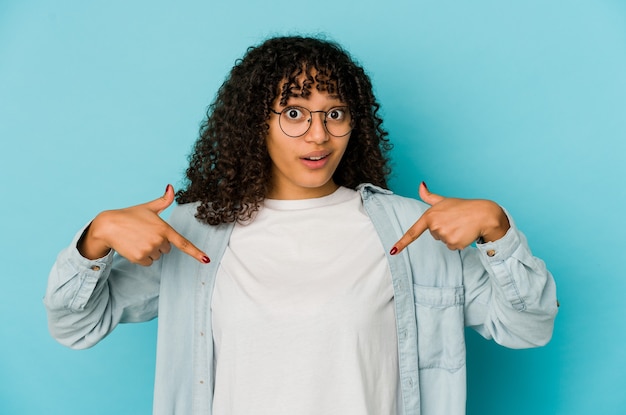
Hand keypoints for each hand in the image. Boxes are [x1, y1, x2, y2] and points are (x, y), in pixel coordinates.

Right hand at [78, 184, 209, 265]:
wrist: (108, 225)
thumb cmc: (130, 215)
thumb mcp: (149, 207)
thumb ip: (164, 200)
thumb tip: (171, 186)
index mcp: (164, 228)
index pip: (183, 243)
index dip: (196, 252)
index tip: (207, 259)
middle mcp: (159, 240)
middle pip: (167, 249)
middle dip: (158, 243)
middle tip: (144, 233)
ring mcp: (149, 249)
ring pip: (157, 256)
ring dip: (149, 250)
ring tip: (137, 239)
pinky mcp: (139, 258)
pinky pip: (148, 263)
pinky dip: (142, 257)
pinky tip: (133, 246)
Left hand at [390, 182, 509, 254]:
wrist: (483, 214)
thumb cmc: (463, 206)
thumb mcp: (444, 200)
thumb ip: (429, 196)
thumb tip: (421, 184)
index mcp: (430, 216)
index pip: (413, 232)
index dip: (402, 243)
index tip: (393, 251)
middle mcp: (435, 226)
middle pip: (434, 235)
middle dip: (444, 229)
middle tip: (455, 220)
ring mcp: (444, 235)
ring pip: (443, 241)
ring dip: (451, 235)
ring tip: (460, 225)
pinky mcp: (453, 244)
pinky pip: (452, 247)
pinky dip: (458, 242)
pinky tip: (464, 232)